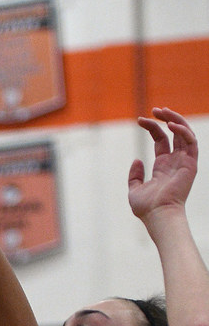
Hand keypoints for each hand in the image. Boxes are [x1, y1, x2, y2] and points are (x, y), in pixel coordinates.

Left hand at [128, 107, 197, 224]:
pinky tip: (170, 126)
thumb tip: (137, 159)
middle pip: (174, 133)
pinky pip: (191, 142)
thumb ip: (135, 175)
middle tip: (155, 109)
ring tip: (162, 111)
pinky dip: (183, 131)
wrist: (158, 215)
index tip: (140, 119)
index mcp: (163, 166)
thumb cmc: (147, 207)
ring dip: (175, 120)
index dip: (153, 128)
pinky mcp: (191, 164)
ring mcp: (184, 162)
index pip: (161, 140)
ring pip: (185, 133)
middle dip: (166, 119)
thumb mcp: (134, 189)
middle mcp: (175, 161)